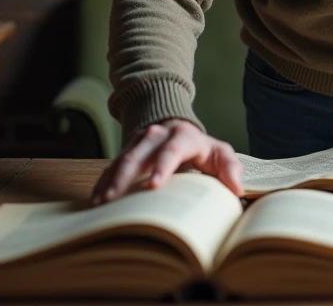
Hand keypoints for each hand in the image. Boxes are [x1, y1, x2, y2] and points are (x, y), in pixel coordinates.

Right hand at [91, 118, 243, 204]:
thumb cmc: (201, 149)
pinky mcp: (126, 153)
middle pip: (138, 155)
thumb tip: (236, 188)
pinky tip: (96, 201)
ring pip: (121, 160)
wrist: (178, 128)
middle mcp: (157, 136)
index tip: (153, 186)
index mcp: (183, 137)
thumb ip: (230, 168)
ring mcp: (138, 144)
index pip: (172, 150)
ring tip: (101, 204)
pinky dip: (103, 183)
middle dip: (124, 177)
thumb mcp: (220, 153)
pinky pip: (111, 167)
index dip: (162, 166)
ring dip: (110, 182)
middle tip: (113, 199)